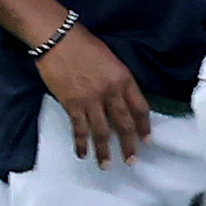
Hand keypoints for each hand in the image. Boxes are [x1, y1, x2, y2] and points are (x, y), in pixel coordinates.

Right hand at [36, 28, 152, 163]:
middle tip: (131, 161)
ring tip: (107, 166)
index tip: (147, 140)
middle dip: (128, 144)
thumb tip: (122, 101)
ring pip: (101, 131)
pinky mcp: (71, 103)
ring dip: (104, 150)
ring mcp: (90, 100)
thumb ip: (120, 81)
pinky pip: (79, 128)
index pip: (140, 108)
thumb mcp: (113, 60)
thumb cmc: (85, 45)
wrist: (58, 39)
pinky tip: (83, 154)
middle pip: (124, 123)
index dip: (144, 126)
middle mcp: (111, 92)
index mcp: (124, 79)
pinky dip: (80, 143)